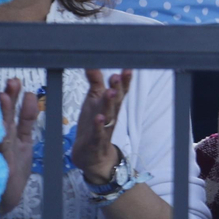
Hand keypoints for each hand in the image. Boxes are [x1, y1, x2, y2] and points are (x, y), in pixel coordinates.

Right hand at [0, 78, 39, 180]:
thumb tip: (29, 97)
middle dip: (8, 100)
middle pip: (4, 118)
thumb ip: (26, 123)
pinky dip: (1, 137)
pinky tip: (2, 124)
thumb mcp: (24, 145)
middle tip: (12, 83)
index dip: (16, 99)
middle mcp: (2, 143)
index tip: (18, 84)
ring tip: (4, 96)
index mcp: (10, 137)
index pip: (14, 114)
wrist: (1, 202)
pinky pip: (0, 149)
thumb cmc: (11, 174)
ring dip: (1, 114)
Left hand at [72, 70, 132, 184]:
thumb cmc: (93, 124)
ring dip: (110, 104)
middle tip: (117, 76)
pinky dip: (99, 126)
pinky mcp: (95, 140)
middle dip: (118, 89)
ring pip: (109, 115)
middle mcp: (111, 115)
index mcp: (111, 105)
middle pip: (117, 101)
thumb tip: (91, 62)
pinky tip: (99, 118)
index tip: (127, 68)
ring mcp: (104, 128)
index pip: (121, 91)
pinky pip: (98, 133)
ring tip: (110, 92)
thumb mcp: (93, 101)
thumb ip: (95, 82)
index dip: (124, 81)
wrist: (91, 155)